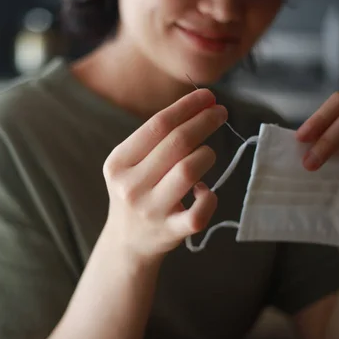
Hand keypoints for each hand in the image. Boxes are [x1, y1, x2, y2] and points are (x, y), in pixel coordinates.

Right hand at [102, 89, 226, 260]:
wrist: (128, 243)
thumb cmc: (137, 193)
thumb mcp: (130, 165)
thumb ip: (156, 139)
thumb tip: (200, 106)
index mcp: (118, 163)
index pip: (157, 125)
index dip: (186, 107)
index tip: (208, 96)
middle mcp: (131, 186)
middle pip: (176, 143)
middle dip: (204, 122)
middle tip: (220, 112)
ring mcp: (151, 210)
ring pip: (189, 171)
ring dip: (207, 155)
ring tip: (208, 154)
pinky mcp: (171, 232)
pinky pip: (200, 211)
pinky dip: (210, 197)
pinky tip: (204, 191)